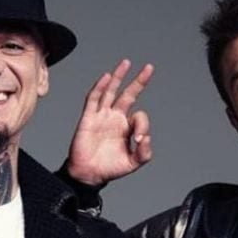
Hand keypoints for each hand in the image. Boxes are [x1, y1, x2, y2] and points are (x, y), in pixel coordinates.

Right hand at [67, 59, 153, 185]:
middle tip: (149, 67)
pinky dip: (99, 88)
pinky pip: (93, 99)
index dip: (143, 125)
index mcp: (126, 126)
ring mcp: (101, 116)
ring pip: (111, 91)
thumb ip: (144, 153)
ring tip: (126, 63)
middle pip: (128, 94)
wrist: (89, 174)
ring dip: (118, 77)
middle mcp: (115, 117)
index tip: (140, 139)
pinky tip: (106, 77)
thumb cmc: (110, 168)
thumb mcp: (133, 163)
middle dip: (138, 81)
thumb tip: (146, 137)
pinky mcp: (88, 118)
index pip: (139, 115)